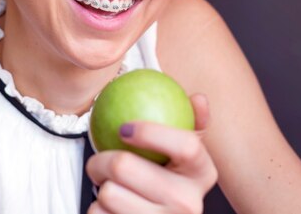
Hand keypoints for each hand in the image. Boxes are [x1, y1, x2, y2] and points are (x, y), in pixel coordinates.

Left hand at [85, 94, 217, 213]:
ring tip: (106, 184)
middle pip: (124, 166)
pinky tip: (107, 208)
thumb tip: (199, 98)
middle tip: (99, 160)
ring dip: (98, 186)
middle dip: (100, 159)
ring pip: (107, 192)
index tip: (124, 127)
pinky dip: (97, 209)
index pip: (185, 145)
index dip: (151, 132)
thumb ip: (192, 122)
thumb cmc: (168, 181)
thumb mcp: (186, 156)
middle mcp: (188, 203)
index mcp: (203, 174)